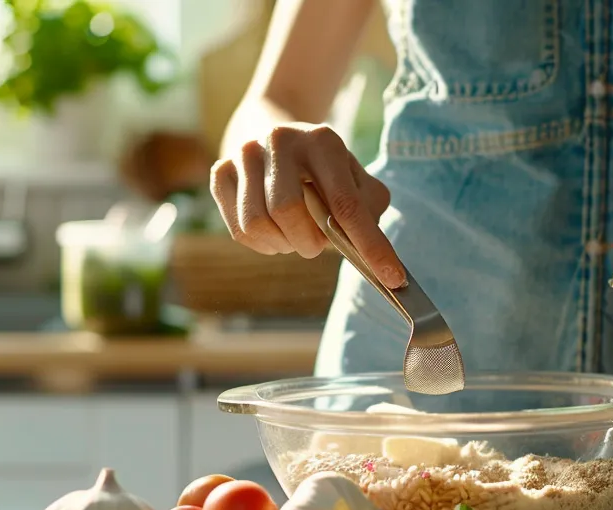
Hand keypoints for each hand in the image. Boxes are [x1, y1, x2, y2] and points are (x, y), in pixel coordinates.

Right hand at [209, 123, 403, 286]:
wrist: (271, 129)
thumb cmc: (320, 166)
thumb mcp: (353, 176)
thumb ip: (367, 209)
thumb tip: (371, 251)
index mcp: (322, 140)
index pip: (346, 204)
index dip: (370, 246)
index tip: (392, 279)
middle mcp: (279, 140)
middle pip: (287, 212)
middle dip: (307, 242)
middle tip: (316, 245)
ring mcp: (245, 153)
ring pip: (256, 224)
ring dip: (282, 244)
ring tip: (294, 234)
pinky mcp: (220, 170)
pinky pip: (238, 229)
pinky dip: (262, 243)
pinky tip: (274, 231)